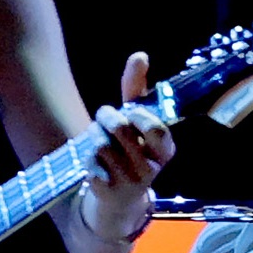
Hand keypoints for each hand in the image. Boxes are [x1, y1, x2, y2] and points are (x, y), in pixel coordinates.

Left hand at [86, 52, 174, 233]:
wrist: (119, 197)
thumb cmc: (130, 149)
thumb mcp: (138, 121)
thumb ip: (138, 88)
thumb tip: (140, 55)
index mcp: (166, 151)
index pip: (157, 128)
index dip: (138, 116)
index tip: (128, 110)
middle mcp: (151, 168)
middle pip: (122, 130)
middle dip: (107, 116)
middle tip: (104, 115)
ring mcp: (129, 182)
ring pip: (102, 145)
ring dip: (94, 134)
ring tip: (96, 135)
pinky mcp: (107, 191)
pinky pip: (90, 162)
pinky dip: (87, 155)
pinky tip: (92, 158)